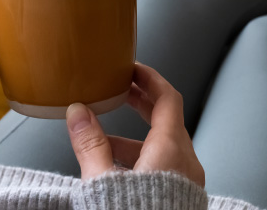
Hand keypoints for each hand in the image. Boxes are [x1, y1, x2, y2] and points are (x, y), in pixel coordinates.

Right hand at [66, 64, 204, 186]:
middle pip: (167, 120)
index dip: (150, 79)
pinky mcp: (183, 197)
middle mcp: (186, 163)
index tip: (133, 70)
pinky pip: (167, 168)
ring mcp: (188, 182)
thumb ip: (90, 144)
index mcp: (171, 151)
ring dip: (136, 138)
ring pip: (165, 147)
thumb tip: (78, 114)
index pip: (168, 98)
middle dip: (142, 103)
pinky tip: (118, 168)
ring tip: (105, 140)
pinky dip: (145, 159)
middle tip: (121, 92)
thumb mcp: (103, 179)